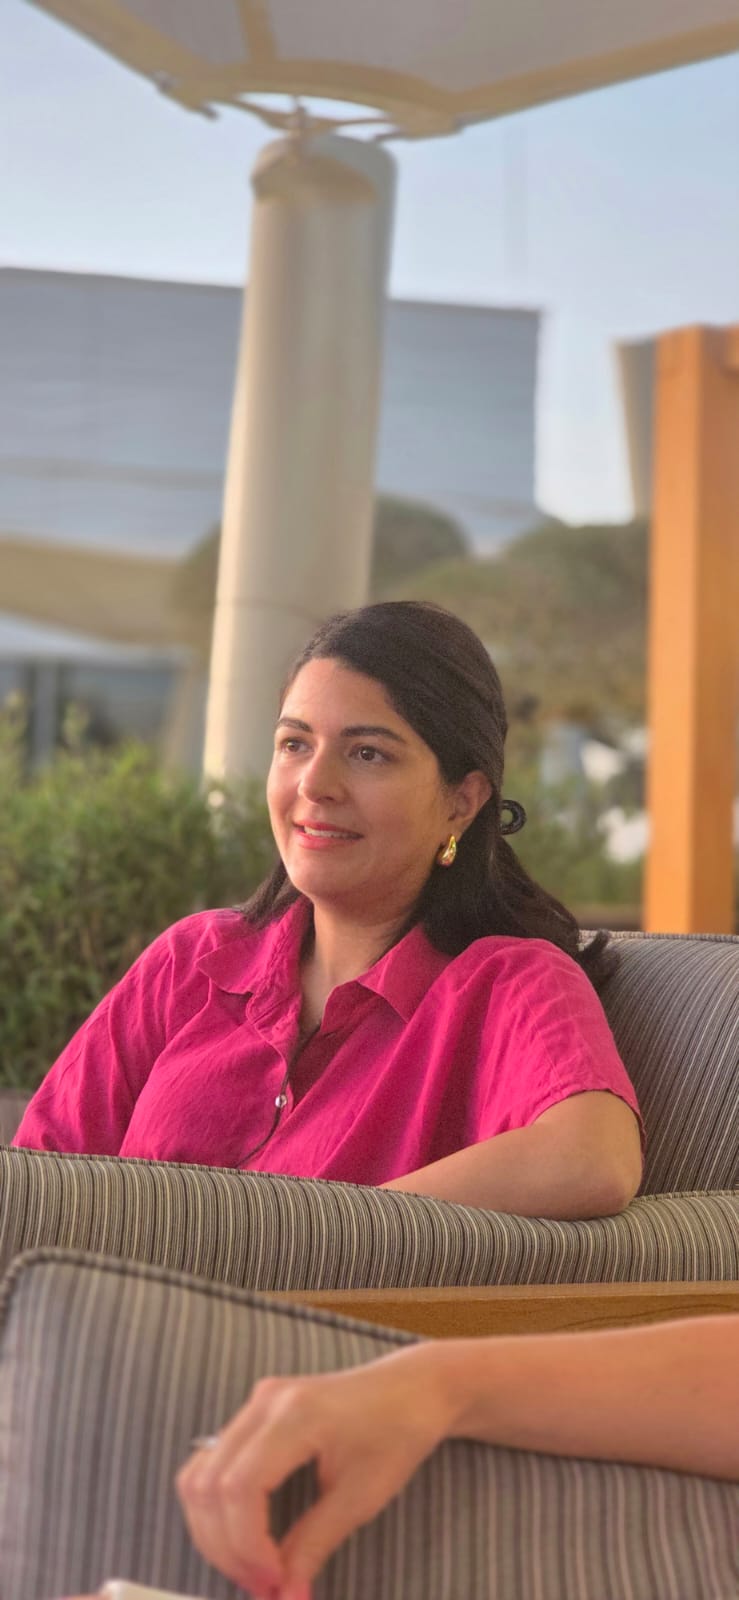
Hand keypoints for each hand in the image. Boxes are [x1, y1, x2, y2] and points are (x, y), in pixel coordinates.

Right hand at [176, 1344, 451, 1595]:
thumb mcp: (361, 1497)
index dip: (246, 1545)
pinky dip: (218, 1509)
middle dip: (226, 1548)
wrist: (412, 1389)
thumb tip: (285, 1597)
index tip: (272, 1582)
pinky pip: (211, 1463)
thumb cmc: (398, 1433)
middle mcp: (266, 1402)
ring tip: (254, 1568)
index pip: (240, 1486)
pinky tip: (247, 1538)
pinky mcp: (254, 1412)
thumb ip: (314, 1546)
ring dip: (215, 1532)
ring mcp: (256, 1402)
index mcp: (297, 1414)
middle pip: (208, 1484)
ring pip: (199, 1475)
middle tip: (263, 1586)